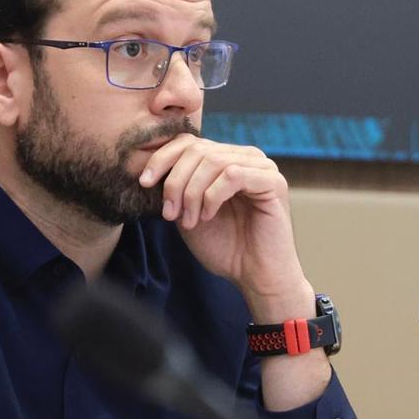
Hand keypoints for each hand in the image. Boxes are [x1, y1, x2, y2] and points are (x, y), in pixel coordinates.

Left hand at [138, 134, 303, 307]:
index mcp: (226, 159)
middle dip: (176, 182)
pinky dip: (213, 196)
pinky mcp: (273, 181)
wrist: (253, 276)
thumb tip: (151, 171)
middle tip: (170, 213)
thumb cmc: (224, 247)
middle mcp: (245, 157)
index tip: (145, 183)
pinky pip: (233, 175)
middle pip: (197, 150)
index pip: (188, 142)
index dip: (162, 158)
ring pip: (213, 161)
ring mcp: (262, 166)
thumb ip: (176, 189)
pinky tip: (208, 216)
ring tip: (189, 221)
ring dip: (192, 193)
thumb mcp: (188, 213)